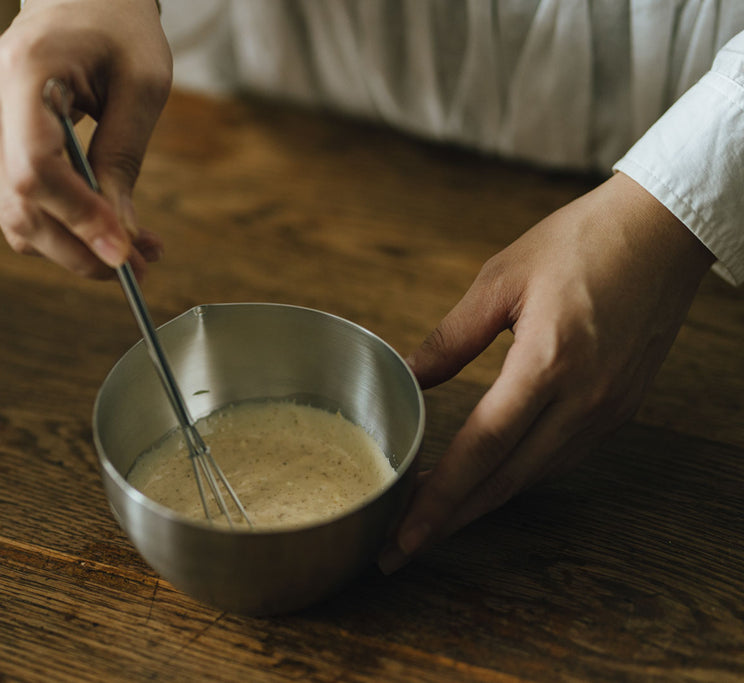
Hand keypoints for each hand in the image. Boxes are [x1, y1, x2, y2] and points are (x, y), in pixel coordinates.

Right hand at [0, 0, 171, 278]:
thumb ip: (124, 158)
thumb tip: (119, 238)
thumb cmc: (119, 30)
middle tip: (136, 266)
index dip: (78, 218)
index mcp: (24, 68)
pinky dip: (58, 227)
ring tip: (131, 252)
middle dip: (77, 248)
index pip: (36, 168)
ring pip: (12, 213)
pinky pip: (15, 200)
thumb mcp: (143, 86)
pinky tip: (101, 231)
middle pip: (18, 202)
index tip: (124, 252)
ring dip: (70, 246)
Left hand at [379, 172, 714, 572]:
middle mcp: (583, 400)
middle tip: (403, 547)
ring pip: (534, 476)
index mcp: (546, 363)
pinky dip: (519, 477)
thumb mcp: (500, 279)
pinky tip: (490, 480)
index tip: (404, 534)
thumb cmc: (579, 242)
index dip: (438, 497)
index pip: (480, 448)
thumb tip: (411, 375)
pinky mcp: (622, 408)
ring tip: (436, 518)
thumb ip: (452, 337)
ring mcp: (608, 409)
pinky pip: (561, 458)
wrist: (662, 229)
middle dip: (451, 519)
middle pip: (505, 480)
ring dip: (483, 502)